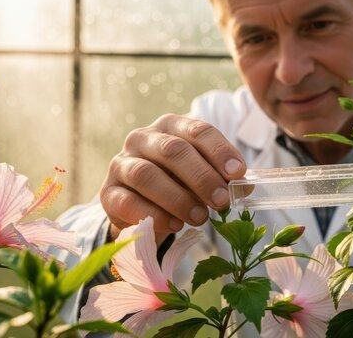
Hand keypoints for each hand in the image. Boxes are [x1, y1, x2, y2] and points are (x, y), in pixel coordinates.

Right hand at [101, 114, 245, 240]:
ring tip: (200, 217)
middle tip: (222, 201)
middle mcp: (142, 138)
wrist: (137, 206)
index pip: (198, 130)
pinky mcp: (108, 193)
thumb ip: (221, 178)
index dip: (220, 151)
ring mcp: (121, 164)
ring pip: (147, 174)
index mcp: (171, 127)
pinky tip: (174, 225)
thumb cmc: (176, 184)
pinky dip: (154, 214)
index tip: (238, 173)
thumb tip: (245, 186)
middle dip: (202, 177)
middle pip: (173, 150)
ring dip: (178, 198)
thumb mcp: (200, 176)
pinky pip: (128, 201)